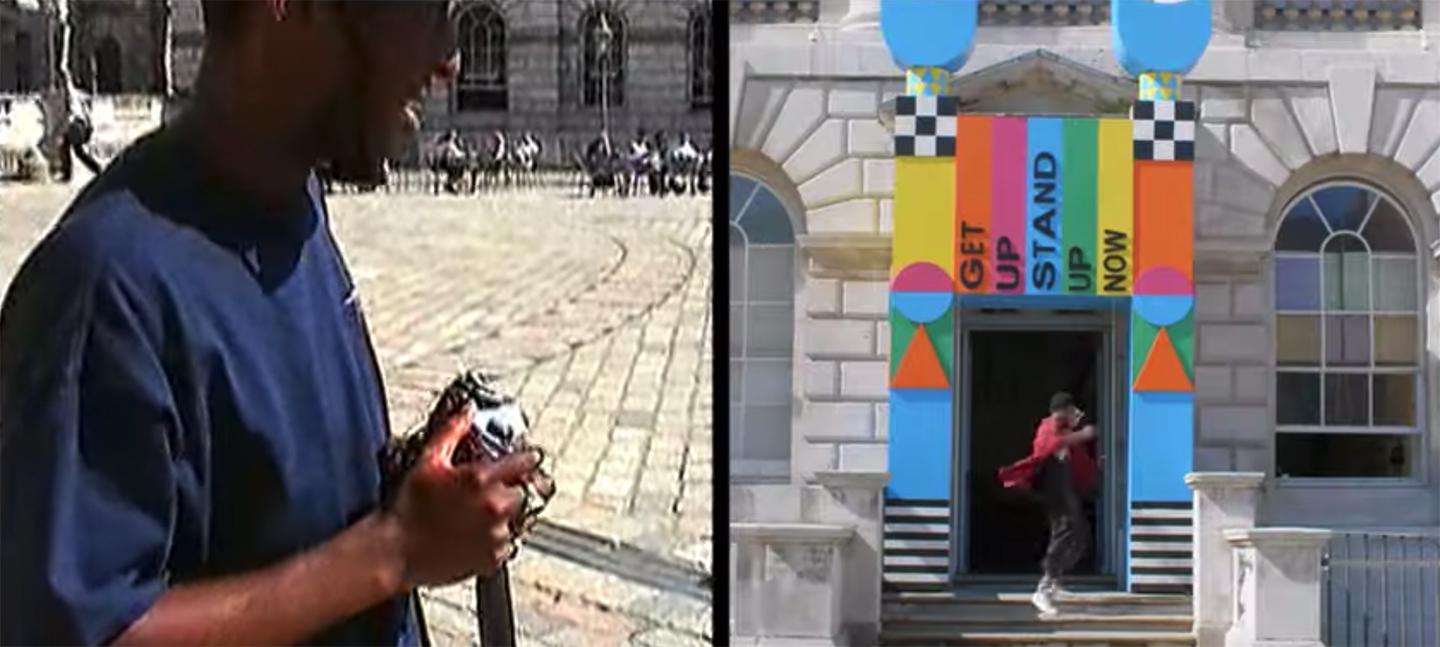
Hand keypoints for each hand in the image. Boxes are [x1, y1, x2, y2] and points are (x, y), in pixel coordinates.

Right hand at [389, 405, 539, 586]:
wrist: (395, 551)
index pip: (525, 463)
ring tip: (473, 518)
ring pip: (514, 520)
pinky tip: (470, 536)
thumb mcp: (427, 461)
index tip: (526, 459)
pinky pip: (504, 545)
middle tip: (487, 494)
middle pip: (522, 492)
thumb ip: (452, 431)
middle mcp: (494, 506)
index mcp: (481, 479)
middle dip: (509, 490)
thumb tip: (467, 411)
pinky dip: (493, 541)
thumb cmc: (407, 508)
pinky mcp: (492, 559)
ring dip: (501, 517)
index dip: (526, 459)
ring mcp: (495, 535)